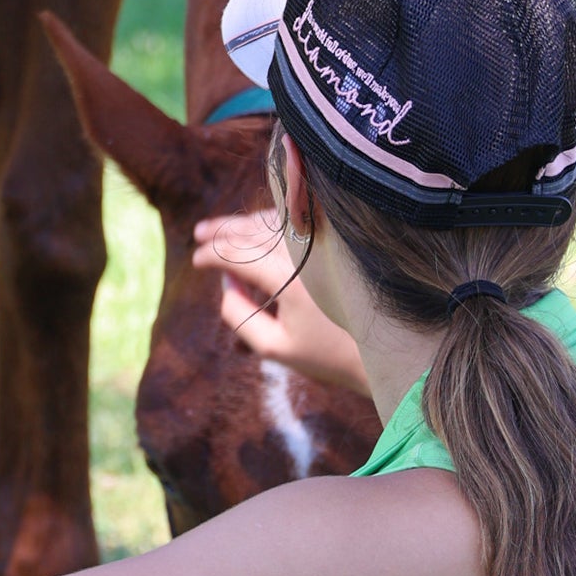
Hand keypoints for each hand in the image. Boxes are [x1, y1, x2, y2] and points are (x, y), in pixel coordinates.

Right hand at [192, 210, 370, 396]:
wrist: (380, 347)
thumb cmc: (327, 354)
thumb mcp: (273, 347)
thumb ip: (239, 316)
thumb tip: (226, 283)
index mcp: (289, 279)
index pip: (239, 254)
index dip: (212, 255)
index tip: (195, 260)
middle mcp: (305, 253)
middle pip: (252, 231)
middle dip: (221, 232)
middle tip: (198, 235)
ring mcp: (320, 245)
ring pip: (272, 221)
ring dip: (242, 222)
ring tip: (217, 229)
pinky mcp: (332, 243)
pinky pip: (293, 222)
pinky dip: (267, 221)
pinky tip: (252, 227)